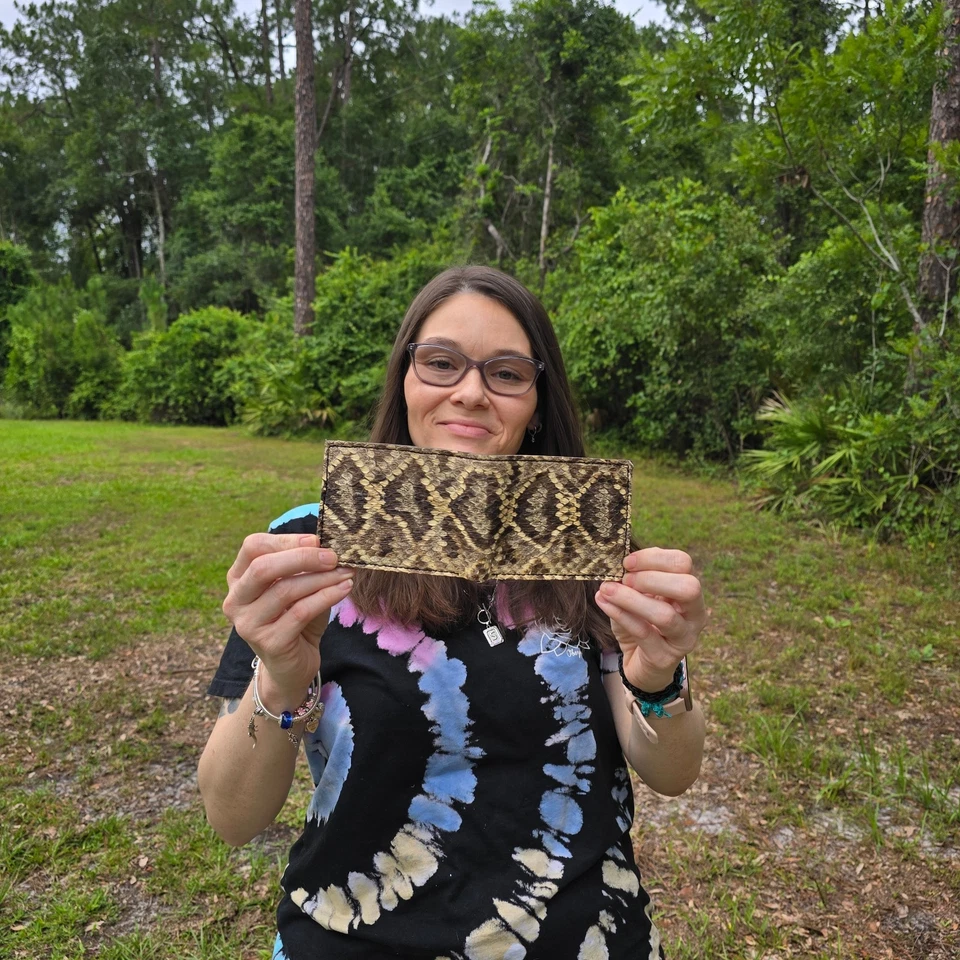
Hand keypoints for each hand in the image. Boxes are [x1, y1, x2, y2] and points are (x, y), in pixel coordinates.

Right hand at [222, 533, 353, 706]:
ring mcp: (248, 624)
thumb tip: (330, 544)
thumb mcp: (297, 586)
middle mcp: (235, 600)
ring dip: (321, 578)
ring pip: (285, 590)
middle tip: (334, 556)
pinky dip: (326, 597)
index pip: (253, 547)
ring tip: (347, 573)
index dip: (286, 540)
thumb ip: (304, 566)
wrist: (292, 665)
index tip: (317, 540)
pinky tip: (344, 589)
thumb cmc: (295, 618)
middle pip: (263, 567)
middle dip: (303, 558)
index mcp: (238, 578)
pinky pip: (300, 612)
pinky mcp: (268, 643)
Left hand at [594, 548, 705, 692]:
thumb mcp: (637, 596)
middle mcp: (695, 614)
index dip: (653, 558)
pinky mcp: (665, 658)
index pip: (683, 563)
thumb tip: (612, 563)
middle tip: (625, 579)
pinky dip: (621, 615)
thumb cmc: (641, 622)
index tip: (627, 561)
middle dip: (651, 579)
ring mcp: (684, 638)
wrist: (639, 662)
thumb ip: (631, 579)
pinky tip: (604, 603)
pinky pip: (643, 633)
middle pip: (688, 587)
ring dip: (631, 599)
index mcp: (690, 591)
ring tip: (607, 590)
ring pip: (665, 615)